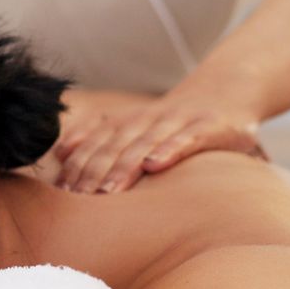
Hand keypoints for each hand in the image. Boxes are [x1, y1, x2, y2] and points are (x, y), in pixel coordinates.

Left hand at [39, 87, 266, 193]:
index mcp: (129, 121)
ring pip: (146, 144)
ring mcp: (179, 122)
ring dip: (124, 167)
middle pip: (116, 146)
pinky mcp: (209, 127)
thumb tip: (61, 152)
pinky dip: (170, 151)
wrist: (228, 89)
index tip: (61, 191)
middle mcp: (149, 119)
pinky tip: (155, 166)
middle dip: (94, 172)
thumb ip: (102, 137)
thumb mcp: (138, 124)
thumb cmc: (177, 119)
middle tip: (77, 199)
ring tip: (108, 191)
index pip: (97, 143)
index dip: (78, 164)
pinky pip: (186, 140)